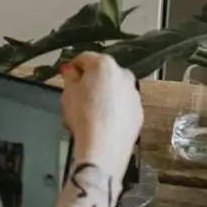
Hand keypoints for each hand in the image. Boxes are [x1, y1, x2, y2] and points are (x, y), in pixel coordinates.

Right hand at [57, 52, 143, 170]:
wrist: (103, 147)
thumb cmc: (85, 119)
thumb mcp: (67, 94)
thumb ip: (69, 77)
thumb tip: (70, 71)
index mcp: (104, 65)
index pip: (84, 58)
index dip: (73, 68)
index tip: (67, 76)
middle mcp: (123, 75)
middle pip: (102, 73)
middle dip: (90, 81)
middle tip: (77, 96)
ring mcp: (133, 94)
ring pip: (114, 89)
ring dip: (103, 95)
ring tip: (89, 112)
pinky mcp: (138, 111)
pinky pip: (122, 105)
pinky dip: (113, 110)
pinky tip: (101, 121)